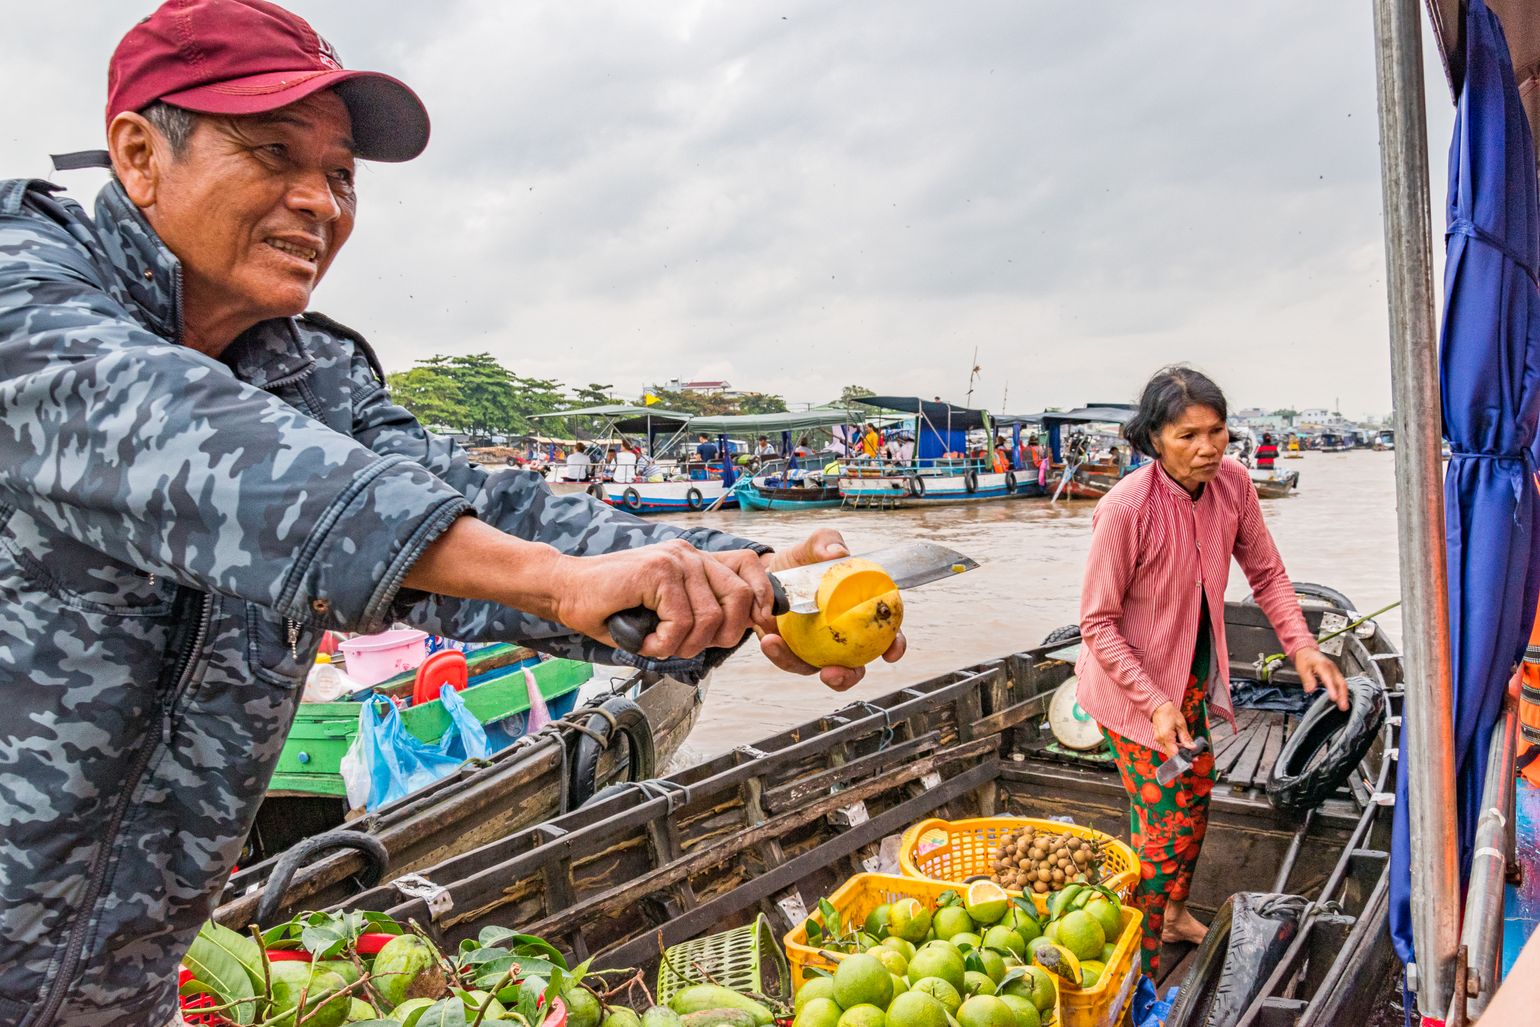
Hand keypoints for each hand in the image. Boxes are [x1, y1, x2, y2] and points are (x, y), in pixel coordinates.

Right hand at [550, 539, 762, 659]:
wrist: (566, 591)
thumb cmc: (611, 606)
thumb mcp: (664, 611)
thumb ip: (698, 613)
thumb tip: (739, 631)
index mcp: (695, 561)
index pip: (748, 566)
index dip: (763, 596)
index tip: (761, 623)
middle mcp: (689, 555)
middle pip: (740, 597)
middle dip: (723, 635)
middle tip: (688, 646)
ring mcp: (674, 560)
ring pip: (710, 617)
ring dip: (685, 645)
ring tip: (659, 644)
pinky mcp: (657, 571)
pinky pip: (682, 622)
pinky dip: (664, 643)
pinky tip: (645, 641)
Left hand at [754, 527, 907, 690]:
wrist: (770, 572)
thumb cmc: (802, 562)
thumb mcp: (813, 547)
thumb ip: (827, 543)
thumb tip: (838, 553)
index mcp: (860, 616)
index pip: (888, 635)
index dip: (894, 646)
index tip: (890, 653)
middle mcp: (844, 640)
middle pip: (855, 667)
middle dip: (847, 677)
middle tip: (832, 672)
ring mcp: (819, 651)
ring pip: (818, 671)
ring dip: (801, 668)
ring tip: (781, 650)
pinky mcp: (793, 654)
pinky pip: (789, 660)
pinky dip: (778, 653)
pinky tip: (769, 641)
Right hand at [1151, 701, 1194, 758]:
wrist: (1158, 706)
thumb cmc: (1170, 712)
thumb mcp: (1181, 724)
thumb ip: (1186, 737)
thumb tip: (1192, 747)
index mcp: (1166, 737)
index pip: (1174, 753)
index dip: (1183, 759)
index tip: (1191, 763)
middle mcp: (1160, 740)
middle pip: (1171, 755)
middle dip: (1182, 758)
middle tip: (1193, 758)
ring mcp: (1158, 740)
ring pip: (1169, 752)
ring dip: (1179, 753)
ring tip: (1190, 752)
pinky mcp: (1159, 738)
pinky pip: (1167, 747)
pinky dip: (1175, 749)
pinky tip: (1182, 747)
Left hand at [1293, 646, 1348, 709]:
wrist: (1307, 651)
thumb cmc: (1305, 658)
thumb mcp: (1302, 668)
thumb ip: (1307, 679)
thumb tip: (1310, 690)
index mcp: (1323, 666)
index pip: (1329, 679)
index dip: (1332, 689)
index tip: (1334, 698)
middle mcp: (1331, 668)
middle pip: (1340, 682)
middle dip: (1343, 695)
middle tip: (1343, 706)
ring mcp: (1335, 671)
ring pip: (1343, 683)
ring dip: (1344, 695)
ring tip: (1344, 706)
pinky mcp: (1335, 673)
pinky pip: (1341, 683)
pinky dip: (1343, 691)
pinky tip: (1342, 699)